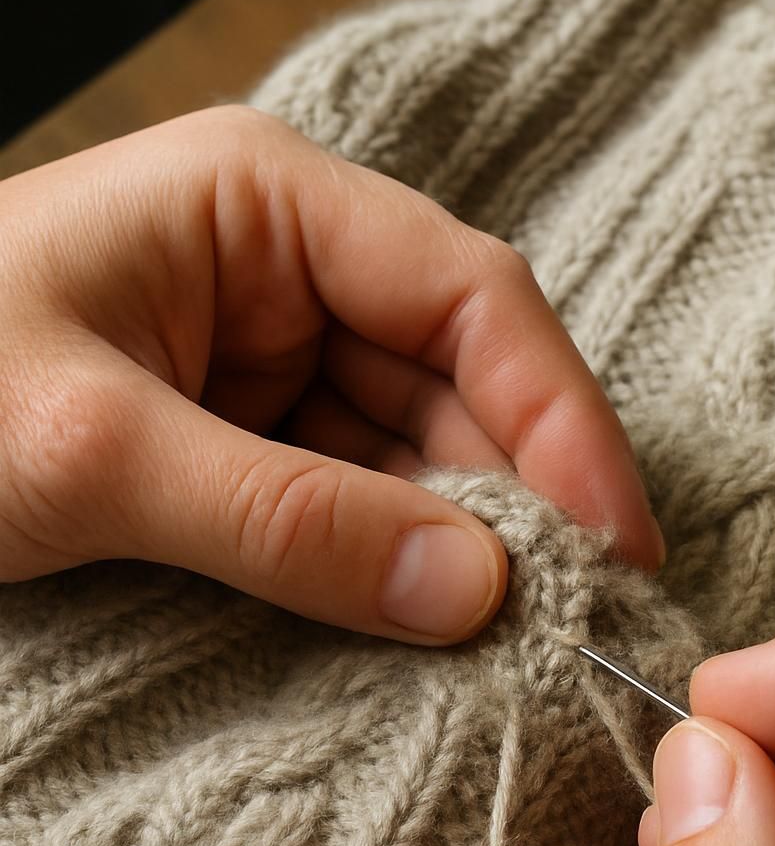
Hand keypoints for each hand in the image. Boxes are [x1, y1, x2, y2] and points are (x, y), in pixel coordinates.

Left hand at [0, 106, 661, 639]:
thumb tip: (473, 590)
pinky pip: (351, 500)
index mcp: (261, 202)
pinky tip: (428, 628)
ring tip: (513, 643)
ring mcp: (263, 358)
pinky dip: (392, 565)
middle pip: (456, 377)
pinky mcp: (240, 441)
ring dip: (461, 543)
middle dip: (518, 495)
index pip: (467, 293)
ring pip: (412, 449)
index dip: (558, 416)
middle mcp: (282, 269)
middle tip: (574, 617)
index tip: (611, 542)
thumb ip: (285, 521)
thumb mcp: (90, 453)